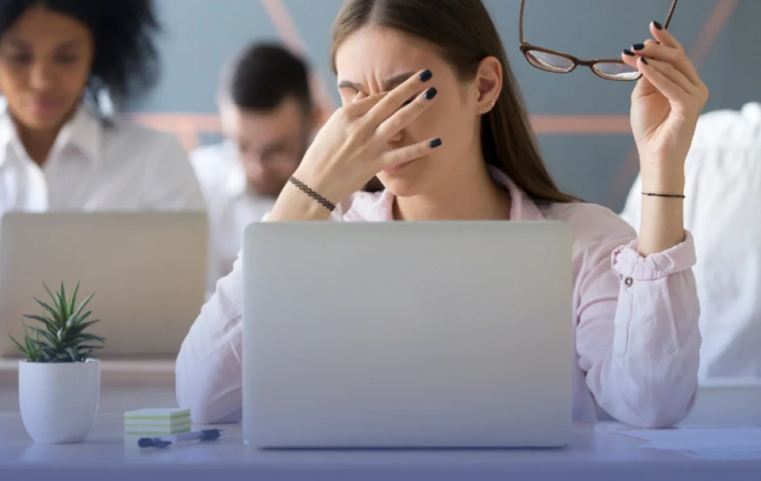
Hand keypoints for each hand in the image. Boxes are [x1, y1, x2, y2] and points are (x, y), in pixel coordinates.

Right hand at [292, 69, 442, 203]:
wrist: (315, 184)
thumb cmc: (321, 154)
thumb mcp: (332, 127)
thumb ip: (350, 110)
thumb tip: (361, 94)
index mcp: (347, 115)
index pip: (375, 98)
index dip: (394, 90)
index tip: (409, 83)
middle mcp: (359, 126)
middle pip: (389, 101)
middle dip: (409, 86)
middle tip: (427, 74)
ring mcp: (369, 144)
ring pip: (398, 121)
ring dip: (416, 106)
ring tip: (432, 94)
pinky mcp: (376, 163)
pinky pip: (402, 154)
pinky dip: (420, 148)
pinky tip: (437, 141)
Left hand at [622, 22, 708, 192]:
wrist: (654, 155)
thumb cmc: (649, 129)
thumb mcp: (643, 96)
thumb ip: (646, 76)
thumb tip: (643, 56)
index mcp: (685, 83)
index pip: (678, 55)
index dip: (666, 40)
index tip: (651, 28)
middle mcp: (694, 86)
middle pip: (677, 58)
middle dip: (655, 48)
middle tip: (635, 45)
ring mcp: (695, 95)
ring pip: (674, 69)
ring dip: (651, 60)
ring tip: (633, 55)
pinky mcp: (690, 105)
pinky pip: (672, 85)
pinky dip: (656, 75)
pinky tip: (642, 67)